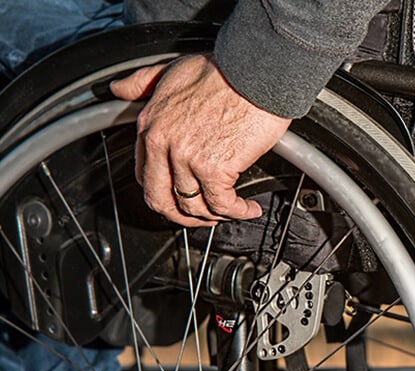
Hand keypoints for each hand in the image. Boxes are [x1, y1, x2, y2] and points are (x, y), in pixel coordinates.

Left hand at [110, 55, 290, 226]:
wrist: (256, 72)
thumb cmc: (224, 71)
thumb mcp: (171, 70)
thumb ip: (143, 82)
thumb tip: (119, 89)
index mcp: (150, 125)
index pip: (146, 176)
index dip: (165, 193)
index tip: (182, 195)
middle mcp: (163, 144)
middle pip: (162, 201)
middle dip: (183, 217)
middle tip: (203, 217)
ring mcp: (188, 159)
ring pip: (193, 207)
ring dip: (215, 216)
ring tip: (232, 211)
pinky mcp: (215, 168)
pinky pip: (222, 205)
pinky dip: (238, 212)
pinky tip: (249, 208)